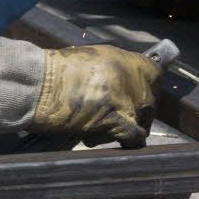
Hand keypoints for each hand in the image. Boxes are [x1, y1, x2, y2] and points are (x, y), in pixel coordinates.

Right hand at [32, 44, 162, 146]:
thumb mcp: (97, 58)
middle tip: (120, 114)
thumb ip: (119, 69)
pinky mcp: (118, 124)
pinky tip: (115, 139)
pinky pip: (133, 137)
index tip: (139, 96)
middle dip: (137, 110)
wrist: (42, 84)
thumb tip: (128, 82)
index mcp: (131, 61)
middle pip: (150, 102)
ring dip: (128, 126)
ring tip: (104, 124)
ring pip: (142, 121)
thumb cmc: (61, 70)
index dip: (146, 88)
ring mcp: (129, 103)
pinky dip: (126, 140)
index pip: (155, 76)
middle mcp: (135, 80)